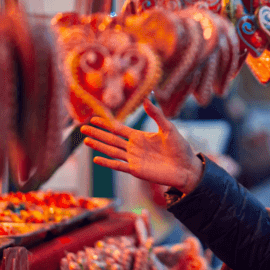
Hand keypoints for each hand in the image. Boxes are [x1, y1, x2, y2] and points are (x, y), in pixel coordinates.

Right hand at [80, 98, 203, 193]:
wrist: (187, 167)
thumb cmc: (180, 148)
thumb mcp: (168, 128)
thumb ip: (156, 115)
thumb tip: (146, 99)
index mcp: (140, 137)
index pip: (118, 129)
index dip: (106, 123)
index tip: (93, 118)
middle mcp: (134, 148)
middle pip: (111, 139)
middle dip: (97, 133)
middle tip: (82, 128)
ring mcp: (134, 159)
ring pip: (112, 151)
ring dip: (99, 146)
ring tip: (86, 140)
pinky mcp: (136, 170)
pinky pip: (119, 166)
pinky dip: (107, 162)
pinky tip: (96, 159)